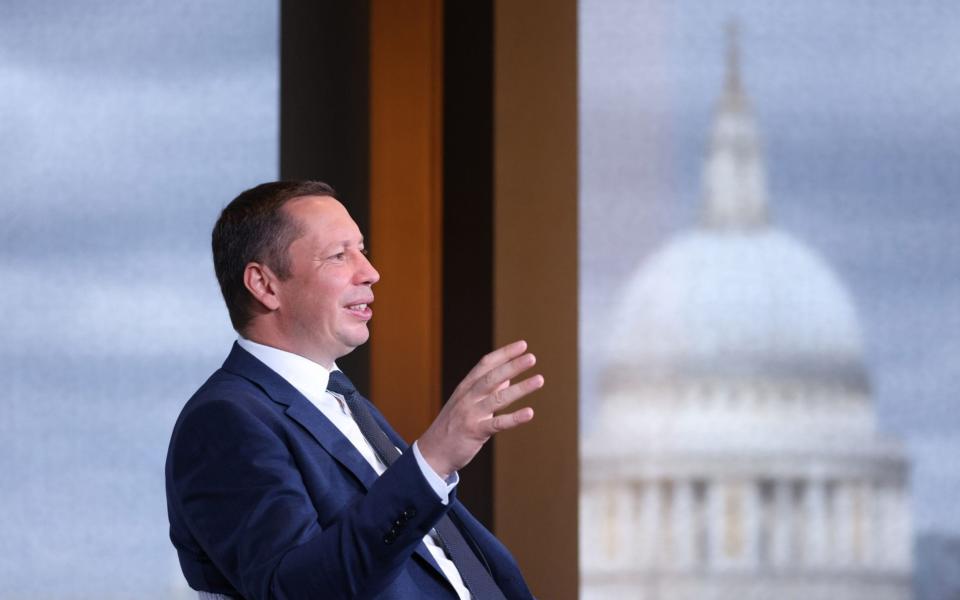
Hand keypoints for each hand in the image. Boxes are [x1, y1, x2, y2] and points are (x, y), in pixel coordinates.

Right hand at [417, 340, 544, 479]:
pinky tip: (529, 413)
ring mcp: (470, 414)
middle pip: (492, 377)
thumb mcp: (465, 402)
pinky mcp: (475, 432)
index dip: (504, 354)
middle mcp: (467, 397)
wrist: (432, 452)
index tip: (522, 345)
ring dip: (520, 388)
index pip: (485, 364)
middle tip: (532, 357)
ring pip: (498, 398)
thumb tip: (508, 376)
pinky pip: (497, 424)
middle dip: (512, 366)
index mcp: (465, 387)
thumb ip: (486, 389)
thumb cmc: (452, 426)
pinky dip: (514, 418)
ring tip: (539, 380)